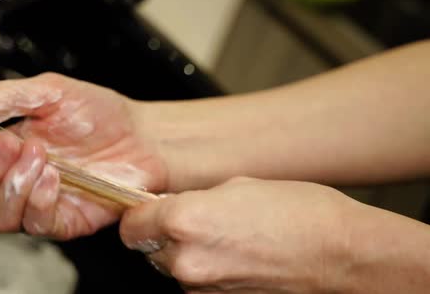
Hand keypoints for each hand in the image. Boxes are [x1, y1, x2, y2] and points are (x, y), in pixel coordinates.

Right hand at [0, 73, 167, 239]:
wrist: (141, 135)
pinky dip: (38, 201)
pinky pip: (37, 225)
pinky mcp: (65, 220)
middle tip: (10, 143)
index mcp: (5, 151)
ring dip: (11, 187)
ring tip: (39, 156)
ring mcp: (39, 203)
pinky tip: (54, 177)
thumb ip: (9, 96)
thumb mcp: (52, 93)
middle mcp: (15, 181)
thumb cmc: (98, 114)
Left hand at [120, 177, 358, 293]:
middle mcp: (186, 259)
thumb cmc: (297, 212)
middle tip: (197, 221)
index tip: (148, 211)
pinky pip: (196, 283)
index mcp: (184, 220)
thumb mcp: (235, 186)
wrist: (340, 255)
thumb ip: (191, 200)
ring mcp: (201, 288)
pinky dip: (206, 270)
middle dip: (164, 234)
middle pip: (149, 248)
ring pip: (172, 267)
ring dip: (186, 253)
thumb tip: (170, 209)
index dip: (139, 215)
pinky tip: (234, 256)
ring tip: (224, 238)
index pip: (131, 224)